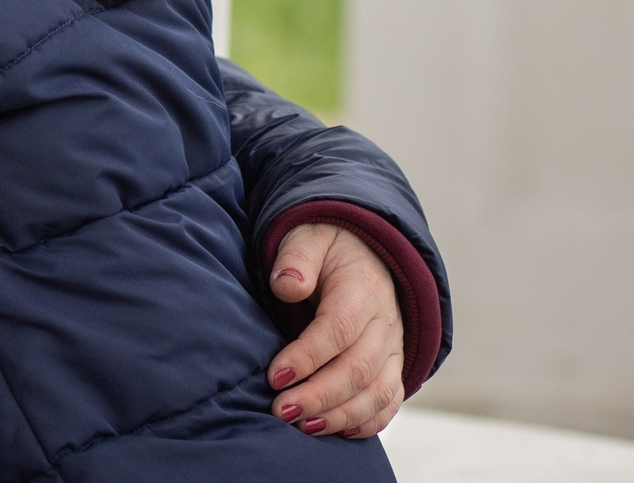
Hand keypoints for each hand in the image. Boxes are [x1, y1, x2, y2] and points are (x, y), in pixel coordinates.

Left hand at [266, 222, 406, 438]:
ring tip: (304, 426)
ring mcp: (394, 348)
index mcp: (362, 289)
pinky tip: (340, 432)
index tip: (274, 376)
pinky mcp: (394, 365)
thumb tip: (287, 285)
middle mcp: (385, 323)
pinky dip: (370, 420)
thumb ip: (296, 257)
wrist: (367, 252)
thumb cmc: (327, 247)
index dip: (307, 357)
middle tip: (281, 411)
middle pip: (358, 368)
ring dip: (342, 414)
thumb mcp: (308, 237)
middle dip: (319, 395)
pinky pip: (390, 399)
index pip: (337, 330)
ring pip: (377, 391)